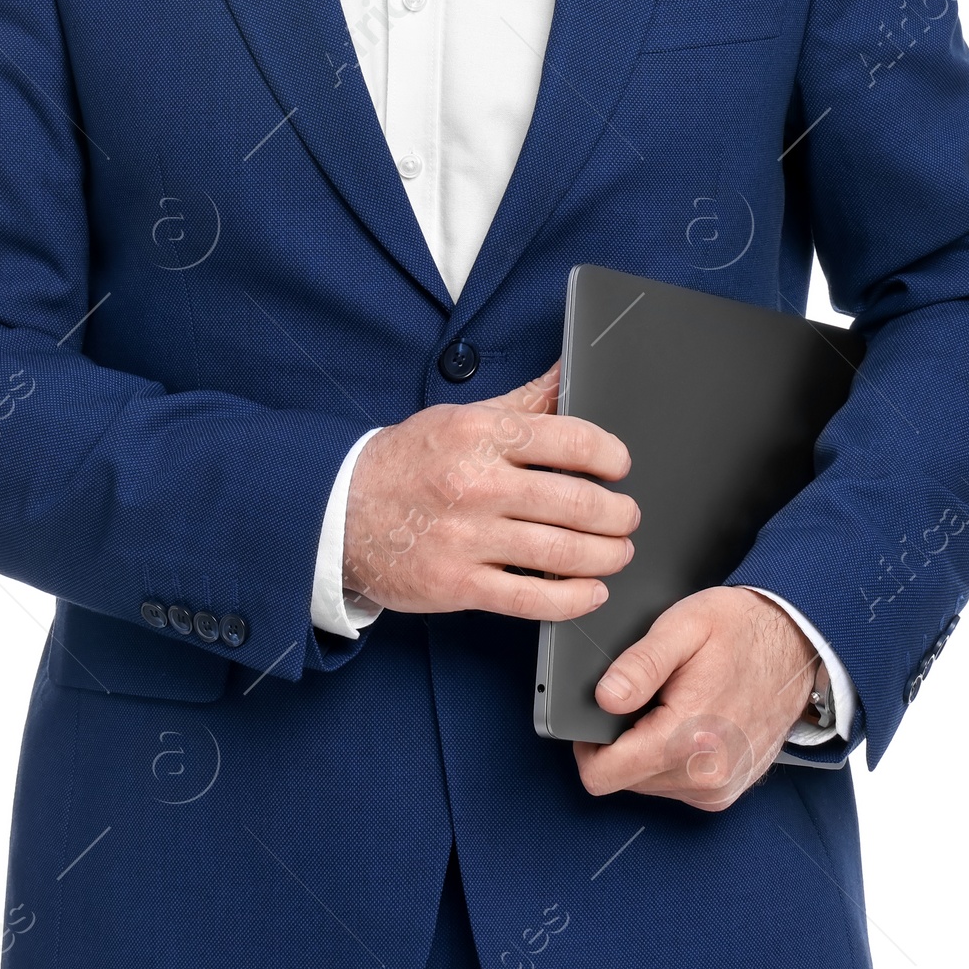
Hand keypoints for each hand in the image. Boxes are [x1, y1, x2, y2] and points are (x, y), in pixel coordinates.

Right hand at [342, 360, 639, 621]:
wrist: (340, 510)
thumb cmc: (409, 460)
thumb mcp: (465, 416)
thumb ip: (525, 400)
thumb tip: (571, 369)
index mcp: (480, 434)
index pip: (570, 439)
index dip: (610, 455)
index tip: (620, 466)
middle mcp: (476, 483)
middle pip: (576, 501)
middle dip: (619, 514)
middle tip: (628, 516)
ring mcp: (466, 537)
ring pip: (561, 552)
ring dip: (606, 556)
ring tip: (618, 551)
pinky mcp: (457, 584)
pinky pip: (532, 598)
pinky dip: (573, 598)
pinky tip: (590, 591)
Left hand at [572, 587, 818, 812]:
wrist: (797, 644)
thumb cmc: (741, 630)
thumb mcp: (684, 626)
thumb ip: (639, 665)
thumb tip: (603, 698)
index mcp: (688, 737)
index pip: (604, 774)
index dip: (586, 743)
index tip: (598, 712)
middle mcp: (706, 777)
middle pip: (623, 781)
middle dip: (620, 742)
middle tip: (642, 696)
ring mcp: (719, 789)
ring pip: (646, 786)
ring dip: (646, 750)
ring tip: (670, 705)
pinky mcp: (727, 792)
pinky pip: (675, 786)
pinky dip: (670, 759)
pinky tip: (687, 722)